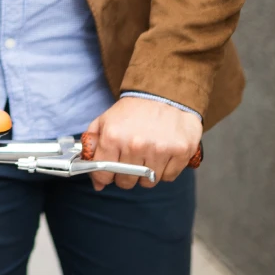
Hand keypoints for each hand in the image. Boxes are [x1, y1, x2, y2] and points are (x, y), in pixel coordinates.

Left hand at [84, 96, 201, 189]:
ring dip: (146, 174)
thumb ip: (93, 148)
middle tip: (130, 162)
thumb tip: (97, 182)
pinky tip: (162, 155)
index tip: (109, 173)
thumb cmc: (134, 110)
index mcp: (113, 136)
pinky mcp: (181, 151)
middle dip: (125, 176)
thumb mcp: (105, 121)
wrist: (164, 92)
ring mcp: (159, 149)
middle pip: (126, 182)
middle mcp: (136, 144)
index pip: (103, 174)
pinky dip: (165, 171)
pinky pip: (168, 177)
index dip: (105, 176)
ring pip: (148, 182)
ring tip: (147, 156)